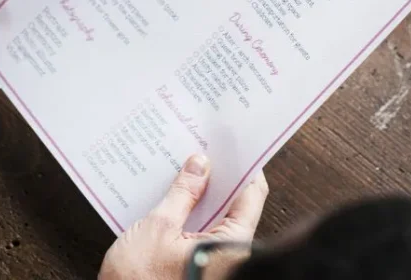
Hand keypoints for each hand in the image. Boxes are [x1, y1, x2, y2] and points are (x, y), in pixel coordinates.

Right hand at [100, 155, 267, 279]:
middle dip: (218, 177)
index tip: (233, 144)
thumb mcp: (159, 227)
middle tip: (204, 150)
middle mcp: (229, 258)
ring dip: (201, 195)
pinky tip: (174, 196)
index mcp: (231, 248)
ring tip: (186, 168)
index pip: (251, 196)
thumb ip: (183, 194)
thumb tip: (200, 164)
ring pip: (216, 219)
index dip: (243, 166)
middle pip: (234, 206)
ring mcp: (213, 264)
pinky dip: (191, 214)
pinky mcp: (196, 268)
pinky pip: (202, 232)